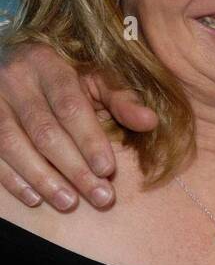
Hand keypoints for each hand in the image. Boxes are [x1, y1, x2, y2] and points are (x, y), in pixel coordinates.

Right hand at [0, 44, 156, 209]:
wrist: (8, 62)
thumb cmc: (59, 76)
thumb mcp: (91, 77)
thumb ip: (120, 98)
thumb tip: (150, 121)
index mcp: (47, 64)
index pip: (70, 106)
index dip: (89, 140)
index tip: (107, 170)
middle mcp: (15, 80)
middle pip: (45, 131)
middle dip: (74, 168)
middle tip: (100, 197)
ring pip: (15, 145)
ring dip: (44, 179)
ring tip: (70, 202)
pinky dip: (12, 180)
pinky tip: (35, 198)